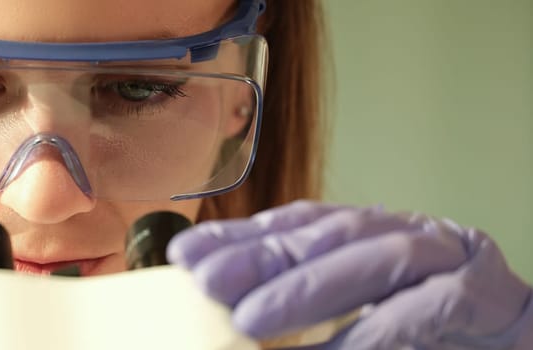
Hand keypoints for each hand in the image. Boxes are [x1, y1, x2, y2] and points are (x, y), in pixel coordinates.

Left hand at [167, 200, 532, 348]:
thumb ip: (297, 313)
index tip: (183, 256)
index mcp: (362, 234)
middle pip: (322, 235)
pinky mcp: (481, 292)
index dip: (238, 236)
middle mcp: (397, 231)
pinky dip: (376, 331)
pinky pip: (424, 308)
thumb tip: (231, 325)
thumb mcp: (350, 315)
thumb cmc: (424, 330)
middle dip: (258, 257)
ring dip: (307, 287)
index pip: (292, 226)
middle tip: (204, 283)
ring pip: (370, 258)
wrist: (512, 342)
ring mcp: (442, 255)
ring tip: (251, 320)